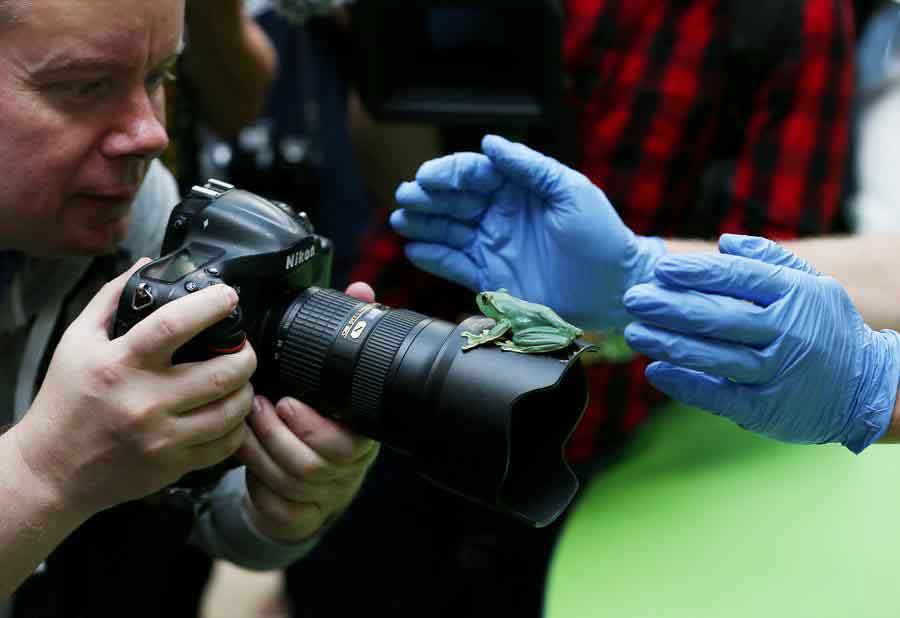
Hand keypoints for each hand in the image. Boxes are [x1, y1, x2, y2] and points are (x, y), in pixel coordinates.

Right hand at [11, 260, 256, 516]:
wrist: (50, 470)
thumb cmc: (65, 402)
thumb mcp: (78, 342)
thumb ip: (112, 298)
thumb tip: (146, 265)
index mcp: (120, 364)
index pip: (174, 325)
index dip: (210, 305)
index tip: (228, 296)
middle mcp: (145, 400)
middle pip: (222, 372)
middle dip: (245, 354)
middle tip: (244, 347)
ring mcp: (162, 437)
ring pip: (231, 409)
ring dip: (246, 389)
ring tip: (239, 378)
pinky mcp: (173, 465)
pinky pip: (225, 444)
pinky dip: (237, 425)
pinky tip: (229, 411)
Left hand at [236, 282, 379, 541]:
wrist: (314, 470)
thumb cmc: (321, 415)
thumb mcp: (334, 375)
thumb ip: (346, 332)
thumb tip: (360, 290)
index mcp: (360, 433)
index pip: (351, 441)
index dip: (316, 425)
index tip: (288, 400)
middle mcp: (346, 468)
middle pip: (318, 464)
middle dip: (280, 434)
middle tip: (256, 405)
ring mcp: (322, 495)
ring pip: (292, 483)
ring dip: (261, 451)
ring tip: (242, 422)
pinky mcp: (297, 515)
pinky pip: (278, 509)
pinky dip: (255, 482)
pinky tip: (240, 452)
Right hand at [390, 134, 665, 330]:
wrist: (613, 288)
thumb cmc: (600, 236)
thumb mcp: (569, 190)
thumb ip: (529, 166)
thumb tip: (490, 143)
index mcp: (518, 188)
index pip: (474, 173)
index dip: (449, 173)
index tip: (429, 177)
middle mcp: (500, 214)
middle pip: (453, 200)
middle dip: (427, 197)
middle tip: (406, 197)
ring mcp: (492, 245)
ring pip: (448, 230)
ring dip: (423, 224)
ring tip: (402, 221)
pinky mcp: (489, 277)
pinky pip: (453, 265)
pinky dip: (433, 258)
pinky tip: (415, 250)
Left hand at [622, 234, 899, 452]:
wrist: (867, 389)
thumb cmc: (827, 328)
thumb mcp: (812, 285)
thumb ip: (769, 260)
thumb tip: (723, 243)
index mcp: (795, 294)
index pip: (737, 278)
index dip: (695, 273)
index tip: (660, 270)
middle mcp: (787, 332)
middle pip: (718, 317)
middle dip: (669, 307)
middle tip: (633, 299)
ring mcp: (777, 372)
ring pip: (714, 357)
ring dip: (669, 344)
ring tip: (635, 333)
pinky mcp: (767, 409)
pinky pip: (719, 396)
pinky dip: (685, 384)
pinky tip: (656, 371)